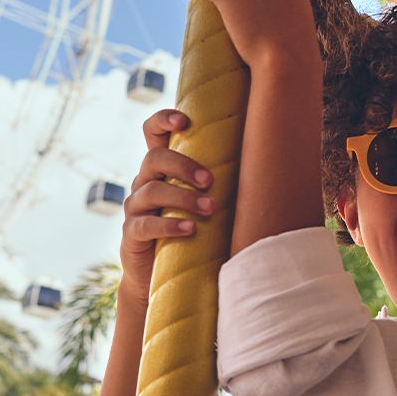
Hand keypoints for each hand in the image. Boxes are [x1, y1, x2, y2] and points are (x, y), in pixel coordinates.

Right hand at [119, 109, 214, 300]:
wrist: (158, 275)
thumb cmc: (191, 232)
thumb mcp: (202, 203)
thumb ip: (217, 185)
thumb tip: (264, 166)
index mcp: (161, 169)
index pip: (152, 133)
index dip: (162, 120)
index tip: (184, 121)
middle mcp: (143, 182)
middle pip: (154, 158)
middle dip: (184, 166)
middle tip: (210, 182)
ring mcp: (135, 207)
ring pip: (152, 190)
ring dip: (183, 197)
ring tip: (209, 209)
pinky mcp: (131, 234)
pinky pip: (145, 225)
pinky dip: (169, 224)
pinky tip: (190, 229)